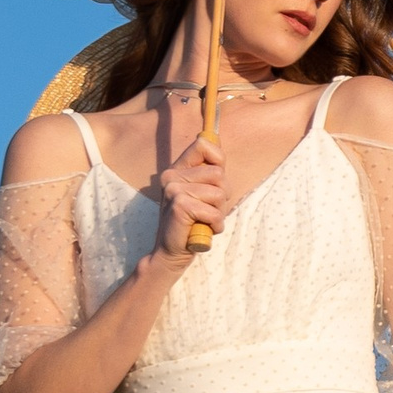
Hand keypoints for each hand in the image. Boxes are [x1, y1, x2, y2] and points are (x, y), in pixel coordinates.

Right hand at [153, 132, 230, 259]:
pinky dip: (215, 224)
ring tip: (204, 220)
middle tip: (208, 210)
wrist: (170, 253)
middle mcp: (172, 176)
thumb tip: (214, 139)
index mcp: (176, 169)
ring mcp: (174, 190)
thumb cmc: (191, 223)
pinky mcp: (180, 205)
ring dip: (219, 212)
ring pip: (219, 194)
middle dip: (222, 196)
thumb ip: (207, 172)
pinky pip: (214, 211)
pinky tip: (203, 229)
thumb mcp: (200, 194)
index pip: (203, 145)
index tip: (216, 179)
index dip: (218, 160)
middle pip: (219, 174)